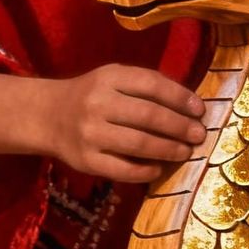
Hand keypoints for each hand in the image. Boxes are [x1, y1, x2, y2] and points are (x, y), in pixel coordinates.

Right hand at [46, 65, 206, 183]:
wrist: (48, 116)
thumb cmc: (91, 95)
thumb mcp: (112, 78)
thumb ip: (145, 86)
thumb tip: (188, 106)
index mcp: (108, 78)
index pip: (152, 85)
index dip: (180, 97)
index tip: (200, 110)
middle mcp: (98, 104)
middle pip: (149, 116)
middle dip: (180, 126)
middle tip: (199, 135)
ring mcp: (91, 134)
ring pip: (139, 144)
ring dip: (169, 149)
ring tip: (185, 151)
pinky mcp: (86, 160)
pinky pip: (123, 169)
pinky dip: (146, 171)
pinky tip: (159, 168)